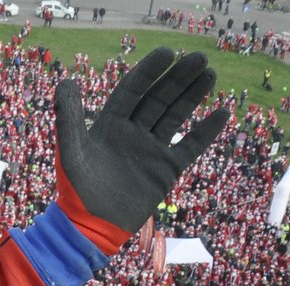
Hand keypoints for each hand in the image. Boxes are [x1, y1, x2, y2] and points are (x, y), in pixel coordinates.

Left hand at [54, 49, 229, 254]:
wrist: (91, 229)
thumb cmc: (76, 191)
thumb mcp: (71, 152)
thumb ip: (69, 119)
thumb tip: (66, 82)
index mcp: (110, 125)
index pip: (133, 90)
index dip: (150, 71)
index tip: (168, 52)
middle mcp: (132, 133)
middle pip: (158, 98)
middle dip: (178, 78)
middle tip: (200, 57)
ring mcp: (150, 151)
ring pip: (175, 116)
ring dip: (192, 95)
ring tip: (211, 74)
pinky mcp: (166, 171)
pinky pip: (191, 146)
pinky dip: (206, 131)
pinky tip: (223, 112)